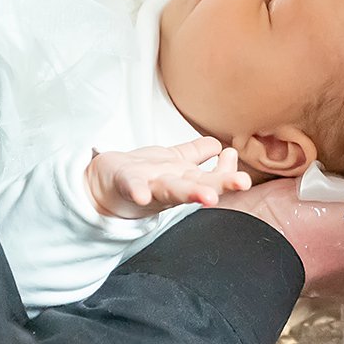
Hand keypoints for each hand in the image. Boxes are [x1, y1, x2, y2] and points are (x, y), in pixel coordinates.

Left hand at [86, 137, 250, 219]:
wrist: (100, 185)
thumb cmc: (139, 174)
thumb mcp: (172, 162)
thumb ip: (196, 154)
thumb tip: (219, 147)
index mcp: (183, 178)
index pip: (211, 176)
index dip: (227, 174)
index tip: (244, 174)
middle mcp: (170, 185)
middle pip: (198, 184)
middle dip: (221, 184)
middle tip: (242, 183)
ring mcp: (149, 185)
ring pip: (173, 188)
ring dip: (191, 192)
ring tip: (208, 196)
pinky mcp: (125, 183)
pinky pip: (132, 186)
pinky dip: (138, 190)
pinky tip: (143, 194)